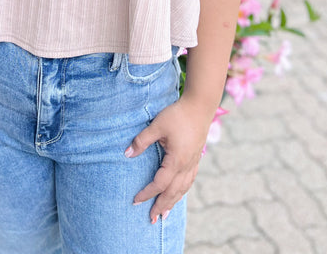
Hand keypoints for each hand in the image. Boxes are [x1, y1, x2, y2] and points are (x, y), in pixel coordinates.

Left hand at [125, 99, 206, 222]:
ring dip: (173, 202)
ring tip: (164, 214)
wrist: (200, 106)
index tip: (136, 200)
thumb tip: (127, 154)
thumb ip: (141, 141)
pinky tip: (178, 193)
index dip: (147, 193)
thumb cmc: (177, 115)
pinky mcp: (196, 158)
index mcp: (176, 160)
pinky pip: (189, 181)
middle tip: (152, 219)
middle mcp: (186, 166)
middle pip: (173, 192)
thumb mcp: (157, 125)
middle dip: (161, 206)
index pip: (159, 183)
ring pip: (182, 189)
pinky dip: (182, 191)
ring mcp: (193, 163)